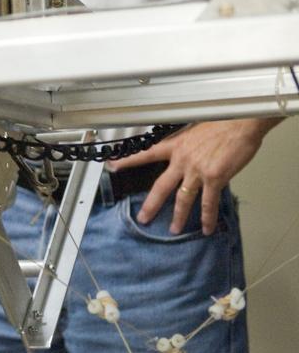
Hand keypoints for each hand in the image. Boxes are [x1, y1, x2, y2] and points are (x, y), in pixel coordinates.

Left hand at [109, 118, 276, 234]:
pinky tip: (206, 228)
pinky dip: (207, 217)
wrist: (240, 124)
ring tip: (174, 229)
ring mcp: (197, 171)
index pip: (145, 154)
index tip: (112, 166)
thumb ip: (187, 146)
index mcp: (176, 146)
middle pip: (161, 186)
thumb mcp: (195, 131)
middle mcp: (182, 160)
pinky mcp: (214, 178)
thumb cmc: (222, 123)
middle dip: (151, 204)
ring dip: (179, 216)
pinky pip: (208, 203)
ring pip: (183, 199)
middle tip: (143, 218)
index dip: (127, 160)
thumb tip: (186, 154)